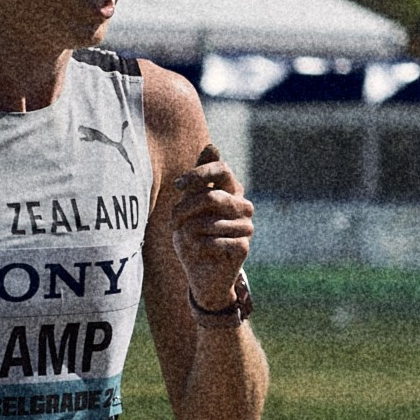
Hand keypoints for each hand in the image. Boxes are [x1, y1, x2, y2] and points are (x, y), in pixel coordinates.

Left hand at [171, 145, 253, 311]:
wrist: (202, 274)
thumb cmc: (193, 235)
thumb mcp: (190, 205)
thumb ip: (199, 179)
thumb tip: (211, 146)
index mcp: (231, 190)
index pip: (222, 169)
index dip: (199, 174)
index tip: (178, 186)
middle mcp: (243, 205)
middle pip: (213, 197)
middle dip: (186, 209)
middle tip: (173, 220)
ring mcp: (247, 226)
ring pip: (210, 221)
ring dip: (189, 230)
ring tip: (186, 237)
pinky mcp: (244, 247)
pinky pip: (214, 241)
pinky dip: (198, 246)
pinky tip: (199, 250)